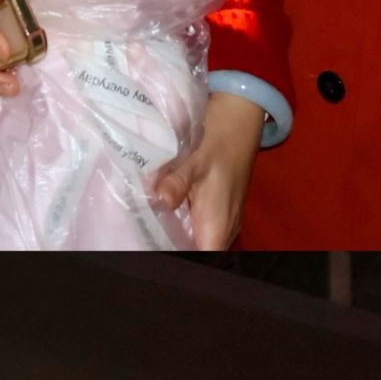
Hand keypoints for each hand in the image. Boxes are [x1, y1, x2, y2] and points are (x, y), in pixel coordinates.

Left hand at [151, 93, 264, 248]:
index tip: (151, 252)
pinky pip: (201, 230)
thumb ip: (177, 182)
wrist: (239, 118)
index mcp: (218, 224)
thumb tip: (160, 199)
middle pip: (199, 254)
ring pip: (199, 242)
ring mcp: (224, 219)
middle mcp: (224, 228)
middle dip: (172, 250)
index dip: (180, 262)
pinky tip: (160, 219)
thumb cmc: (220, 139)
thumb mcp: (195, 159)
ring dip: (176, 240)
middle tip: (141, 241)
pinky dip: (182, 228)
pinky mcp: (220, 209)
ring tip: (145, 234)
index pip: (201, 259)